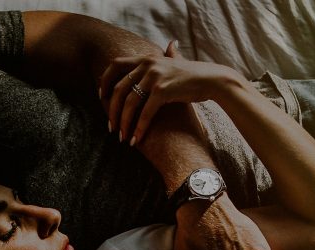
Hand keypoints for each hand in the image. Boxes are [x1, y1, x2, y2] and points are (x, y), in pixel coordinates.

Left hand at [99, 41, 229, 145]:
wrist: (212, 80)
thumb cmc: (194, 75)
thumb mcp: (177, 62)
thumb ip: (169, 55)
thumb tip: (171, 44)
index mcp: (146, 58)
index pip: (115, 65)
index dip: (105, 81)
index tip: (101, 96)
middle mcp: (147, 65)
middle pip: (119, 89)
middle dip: (112, 111)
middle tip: (111, 127)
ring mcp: (155, 77)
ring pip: (130, 103)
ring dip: (124, 123)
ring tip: (122, 137)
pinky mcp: (163, 91)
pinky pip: (145, 113)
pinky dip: (139, 128)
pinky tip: (136, 139)